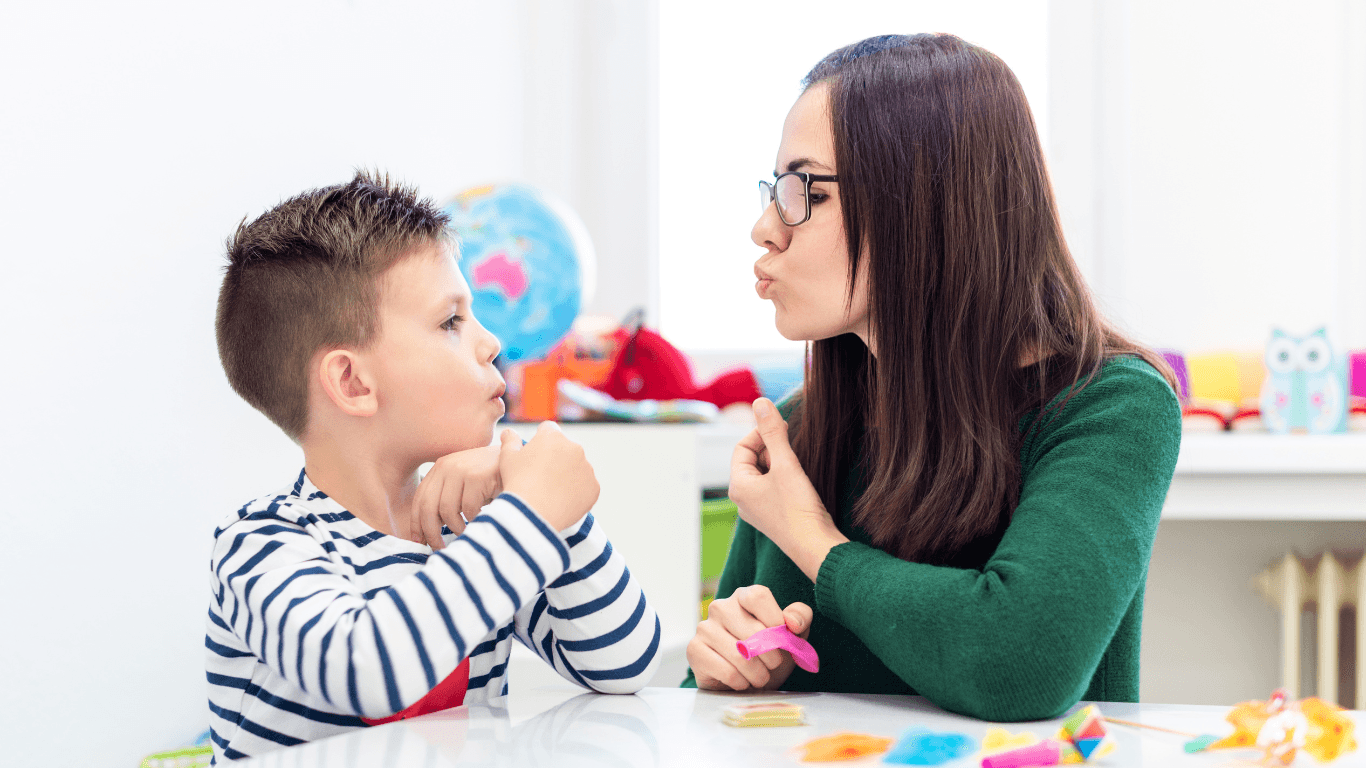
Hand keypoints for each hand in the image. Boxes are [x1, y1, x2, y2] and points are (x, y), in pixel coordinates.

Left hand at [412, 444, 501, 548]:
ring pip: (447, 511)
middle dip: (431, 533)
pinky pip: (468, 509)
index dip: (416, 523)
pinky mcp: (478, 476)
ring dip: (456, 528)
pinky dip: (474, 519)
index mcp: (441, 467)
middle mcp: (447, 465)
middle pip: (428, 507)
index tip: (419, 541)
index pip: (420, 498)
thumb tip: (427, 531)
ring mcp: (462, 469)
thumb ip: (447, 497)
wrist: (522, 461)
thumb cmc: (493, 478)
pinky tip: (481, 518)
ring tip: (465, 532)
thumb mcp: (465, 483)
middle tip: (438, 548)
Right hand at [499, 422, 598, 530]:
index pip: (549, 430)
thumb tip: (509, 432)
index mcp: (553, 437)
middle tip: (542, 477)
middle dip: (556, 459)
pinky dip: (577, 492)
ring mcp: (587, 468)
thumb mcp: (507, 458)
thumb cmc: (517, 483)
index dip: (540, 441)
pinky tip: (562, 501)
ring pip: (578, 468)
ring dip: (568, 475)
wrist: (533, 513)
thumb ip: (510, 441)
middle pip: (565, 450)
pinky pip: (586, 487)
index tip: (536, 454)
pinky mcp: (594, 487)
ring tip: (551, 492)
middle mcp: (574, 448)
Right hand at [686, 585, 812, 690]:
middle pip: (753, 630)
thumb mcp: (793, 633)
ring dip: (758, 674)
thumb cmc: (770, 652)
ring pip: (739, 655)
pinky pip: (726, 671)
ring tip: (760, 676)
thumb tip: (792, 622)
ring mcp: (704, 628)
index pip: (758, 596)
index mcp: (743, 596)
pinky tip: (741, 681)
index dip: (775, 620)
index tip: (784, 638)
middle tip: (773, 665)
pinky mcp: (694, 650)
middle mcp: (720, 607)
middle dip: (772, 656)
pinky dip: (741, 682)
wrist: (747, 680)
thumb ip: (800, 618)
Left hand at [730, 400, 843, 578]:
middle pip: (751, 460)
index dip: (761, 433)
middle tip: (792, 445)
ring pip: (764, 474)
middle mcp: (742, 499)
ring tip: (797, 464)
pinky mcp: (772, 516)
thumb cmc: (798, 508)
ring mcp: (757, 510)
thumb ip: (773, 432)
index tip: (782, 428)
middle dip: (771, 448)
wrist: (816, 547)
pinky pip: (772, 488)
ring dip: (779, 463)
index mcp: (738, 486)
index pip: (742, 447)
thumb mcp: (786, 464)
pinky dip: (784, 478)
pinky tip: (800, 480)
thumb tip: (760, 402)